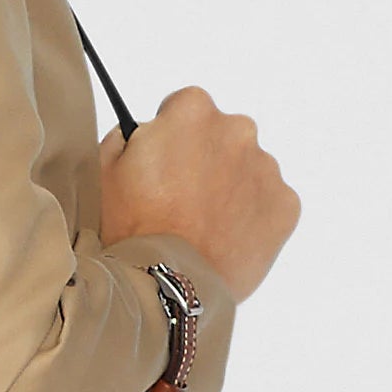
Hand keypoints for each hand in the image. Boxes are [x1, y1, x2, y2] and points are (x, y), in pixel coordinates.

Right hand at [98, 85, 299, 302]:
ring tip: (202, 225)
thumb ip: (130, 136)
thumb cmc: (131, 227)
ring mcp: (266, 168)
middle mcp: (237, 130)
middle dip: (205, 159)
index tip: (163, 165)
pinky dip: (252, 216)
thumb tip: (147, 133)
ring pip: (247, 169)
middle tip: (181, 199)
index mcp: (192, 111)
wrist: (167, 283)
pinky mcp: (286, 206)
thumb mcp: (106, 167)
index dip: (171, 137)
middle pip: (222, 135)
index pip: (186, 107)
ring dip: (230, 187)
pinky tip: (224, 238)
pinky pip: (269, 202)